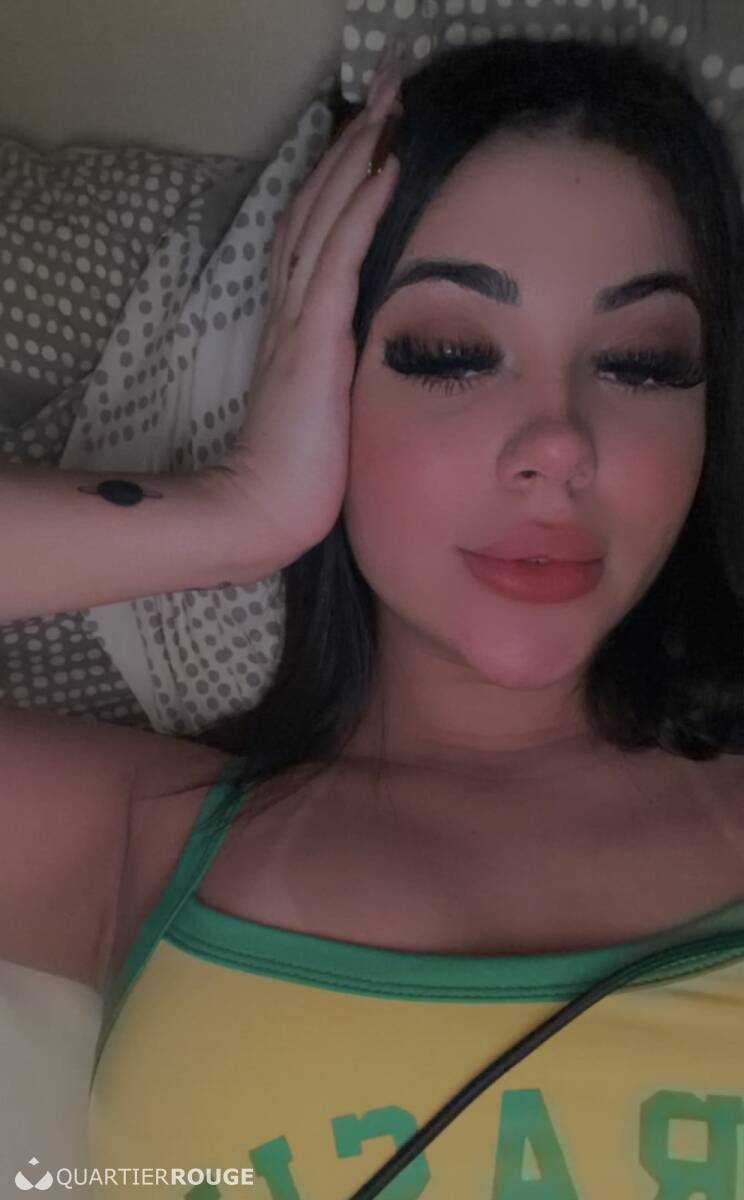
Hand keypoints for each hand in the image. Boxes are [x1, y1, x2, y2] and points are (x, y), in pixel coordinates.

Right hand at [212, 51, 403, 565]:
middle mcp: (293, 308)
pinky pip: (340, 258)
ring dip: (360, 154)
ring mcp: (300, 320)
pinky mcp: (314, 340)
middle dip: (355, 142)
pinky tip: (389, 164)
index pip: (320, 231)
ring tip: (393, 100)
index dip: (345, 177)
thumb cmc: (303, 475)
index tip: (379, 130)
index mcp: (299, 324)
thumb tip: (390, 357)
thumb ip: (347, 372)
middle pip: (319, 204)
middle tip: (389, 85)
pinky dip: (362, 207)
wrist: (265, 513)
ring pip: (326, 215)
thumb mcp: (332, 409)